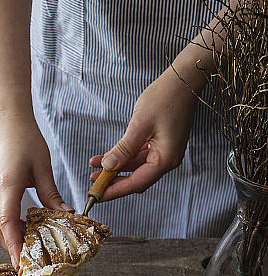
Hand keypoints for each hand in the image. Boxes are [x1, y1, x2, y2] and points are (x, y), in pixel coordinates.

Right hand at [0, 112, 72, 266]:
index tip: (21, 263)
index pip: (7, 224)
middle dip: (12, 247)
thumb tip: (66, 214)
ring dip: (11, 237)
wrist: (7, 122)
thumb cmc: (25, 139)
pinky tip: (26, 225)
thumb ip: (52, 194)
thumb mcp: (43, 167)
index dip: (14, 246)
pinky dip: (10, 226)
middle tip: (31, 259)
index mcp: (6, 186)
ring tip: (32, 243)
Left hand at [89, 67, 197, 200]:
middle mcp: (167, 159)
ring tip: (93, 167)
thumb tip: (108, 167)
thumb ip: (124, 149)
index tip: (97, 196)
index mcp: (165, 159)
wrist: (183, 79)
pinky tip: (106, 156)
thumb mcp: (139, 125)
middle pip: (136, 178)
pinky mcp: (160, 143)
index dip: (115, 191)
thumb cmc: (165, 98)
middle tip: (92, 183)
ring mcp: (164, 151)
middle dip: (113, 181)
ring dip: (115, 167)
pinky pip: (138, 156)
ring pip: (135, 167)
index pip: (136, 183)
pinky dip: (123, 157)